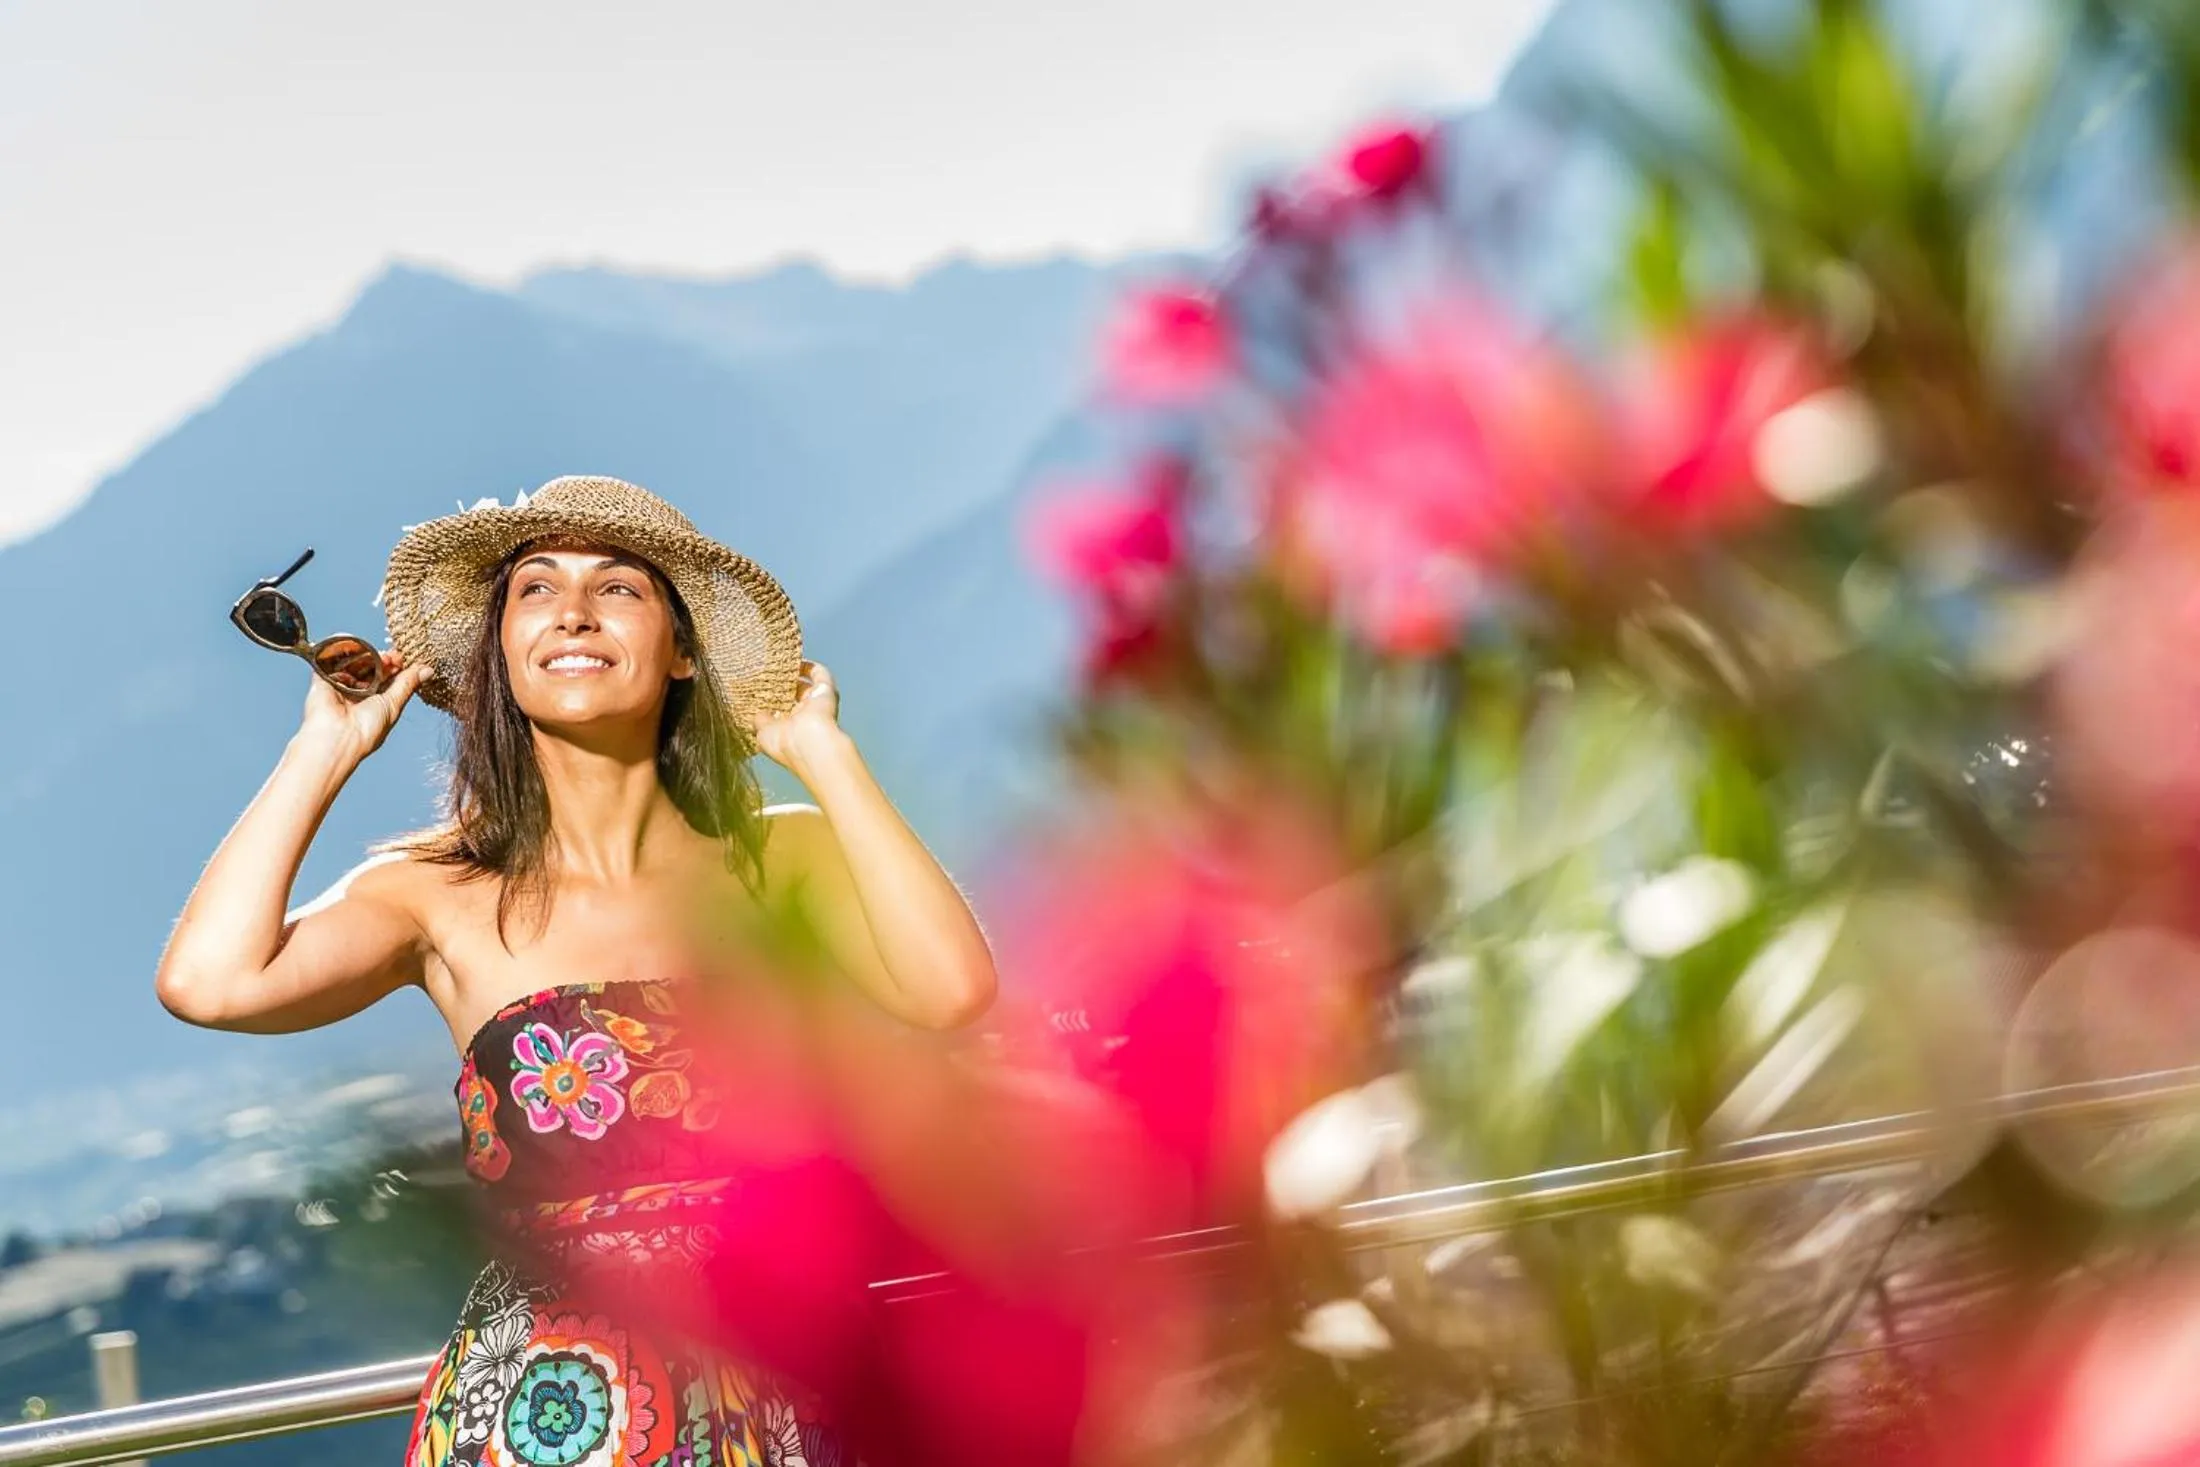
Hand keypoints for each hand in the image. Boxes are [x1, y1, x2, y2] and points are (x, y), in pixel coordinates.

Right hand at [297, 649, 429, 763]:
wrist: (337, 737)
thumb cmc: (367, 729)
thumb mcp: (394, 704)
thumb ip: (408, 684)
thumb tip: (427, 670)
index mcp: (376, 703)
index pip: (388, 678)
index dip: (396, 666)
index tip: (403, 658)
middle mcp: (357, 695)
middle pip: (371, 669)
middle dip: (382, 660)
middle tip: (392, 655)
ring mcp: (340, 687)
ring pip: (353, 663)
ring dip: (365, 656)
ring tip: (375, 655)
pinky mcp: (321, 681)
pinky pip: (329, 660)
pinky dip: (339, 649)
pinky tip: (351, 644)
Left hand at [751, 659, 845, 771]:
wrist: (808, 743)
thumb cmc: (784, 743)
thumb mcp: (763, 733)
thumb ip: (760, 720)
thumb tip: (757, 712)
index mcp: (791, 728)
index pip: (781, 710)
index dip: (771, 699)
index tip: (758, 689)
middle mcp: (805, 716)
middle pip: (793, 695)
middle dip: (781, 684)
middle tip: (766, 672)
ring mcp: (817, 703)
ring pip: (806, 684)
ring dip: (794, 674)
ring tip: (779, 663)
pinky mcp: (826, 691)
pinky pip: (820, 674)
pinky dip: (809, 666)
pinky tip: (794, 660)